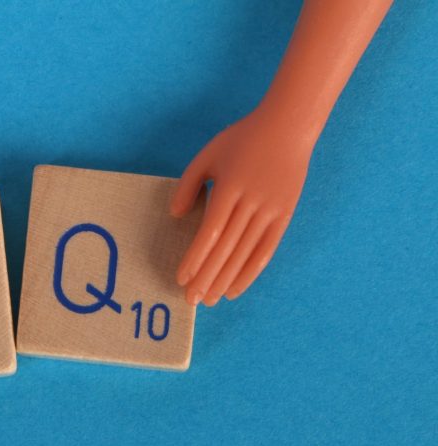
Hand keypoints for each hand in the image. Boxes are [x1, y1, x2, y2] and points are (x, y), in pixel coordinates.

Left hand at [170, 108, 311, 305]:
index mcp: (230, 188)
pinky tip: (235, 289)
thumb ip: (188, 185)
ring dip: (226, 280)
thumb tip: (175, 216)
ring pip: (245, 254)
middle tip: (191, 300)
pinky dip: (251, 273)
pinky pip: (266, 251)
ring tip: (209, 299)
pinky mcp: (285, 216)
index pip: (210, 233)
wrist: (288, 128)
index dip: (195, 258)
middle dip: (207, 277)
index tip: (181, 278)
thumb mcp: (207, 156)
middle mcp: (252, 203)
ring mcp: (271, 211)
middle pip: (226, 249)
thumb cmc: (241, 141)